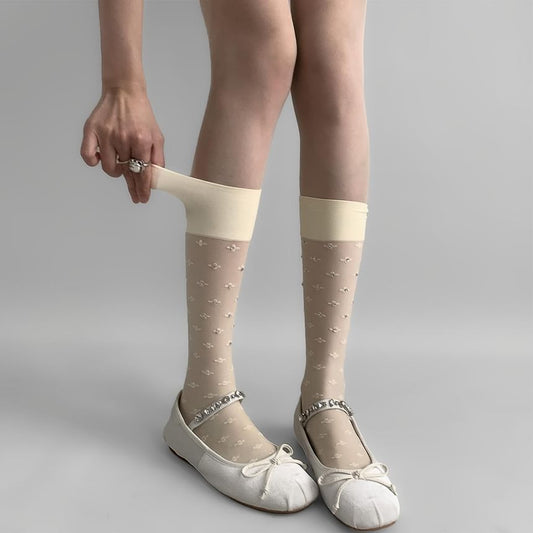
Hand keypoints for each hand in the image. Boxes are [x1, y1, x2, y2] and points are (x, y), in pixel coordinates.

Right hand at [80, 85, 164, 203]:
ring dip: (116, 171)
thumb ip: (157, 158)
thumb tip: (154, 178)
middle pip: (126, 173)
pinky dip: (93, 161)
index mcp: (141, 141)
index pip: (142, 172)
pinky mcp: (91, 131)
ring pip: (109, 168)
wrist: (124, 92)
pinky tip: (101, 159)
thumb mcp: (156, 136)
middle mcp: (123, 139)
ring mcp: (106, 135)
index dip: (143, 189)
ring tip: (120, 163)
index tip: (142, 198)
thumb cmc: (141, 116)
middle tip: (136, 197)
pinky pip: (88, 156)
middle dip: (132, 187)